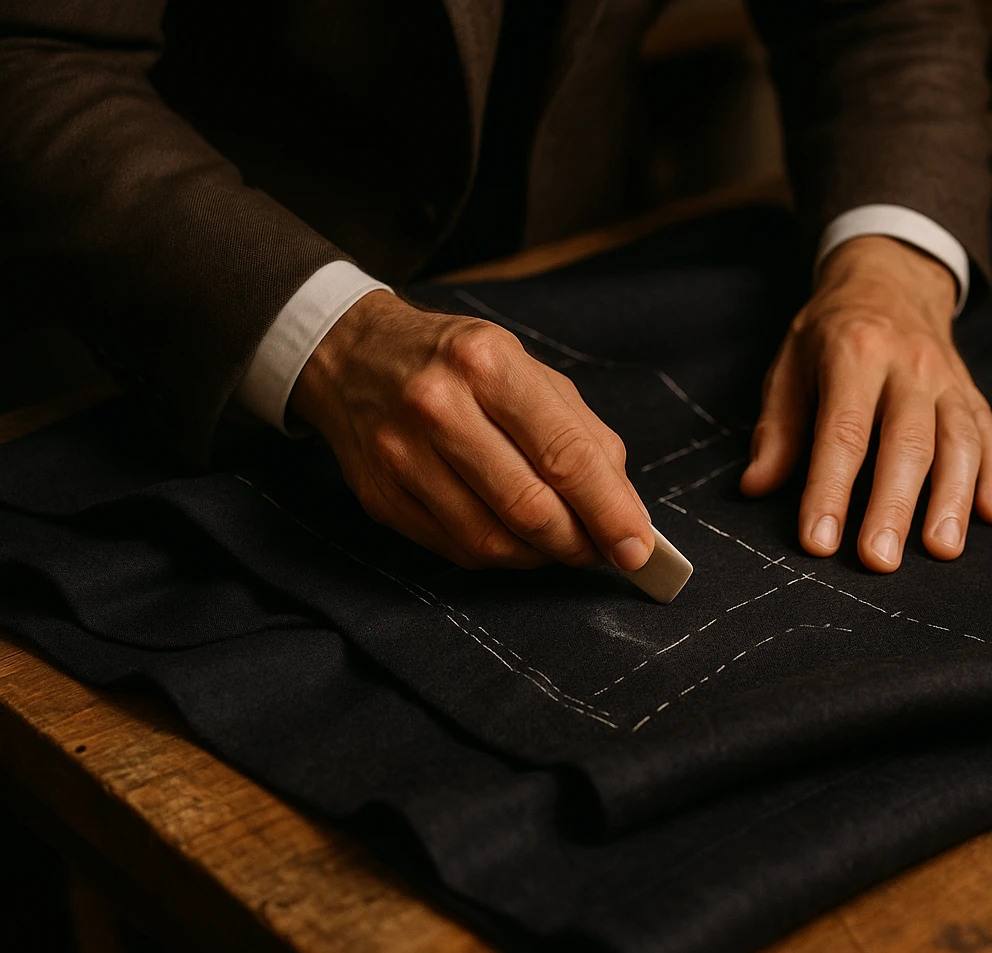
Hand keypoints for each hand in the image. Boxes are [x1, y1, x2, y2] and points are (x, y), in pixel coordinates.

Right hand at [289, 291, 653, 571]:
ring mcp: (401, 455)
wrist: (353, 355)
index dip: (609, 511)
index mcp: (489, 364)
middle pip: (529, 506)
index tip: (637, 549)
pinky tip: (517, 540)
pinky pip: (456, 549)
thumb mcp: (529, 370)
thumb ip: (584, 436)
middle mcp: (439, 406)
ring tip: (563, 545)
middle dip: (579, 543)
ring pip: (491, 540)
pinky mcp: (380, 496)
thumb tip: (626, 512)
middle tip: (603, 552)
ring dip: (542, 556)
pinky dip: (500, 556)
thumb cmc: (460, 365)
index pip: (565, 454)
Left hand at [740, 236, 991, 571]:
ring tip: (941, 550)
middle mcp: (909, 365)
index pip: (844, 431)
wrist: (891, 278)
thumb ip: (779, 427)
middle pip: (907, 442)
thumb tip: (757, 487)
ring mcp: (949, 380)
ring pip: (960, 442)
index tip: (819, 540)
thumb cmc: (832, 332)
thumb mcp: (790, 363)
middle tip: (879, 560)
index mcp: (854, 352)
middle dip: (894, 506)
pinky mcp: (973, 394)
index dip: (830, 489)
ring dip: (953, 500)